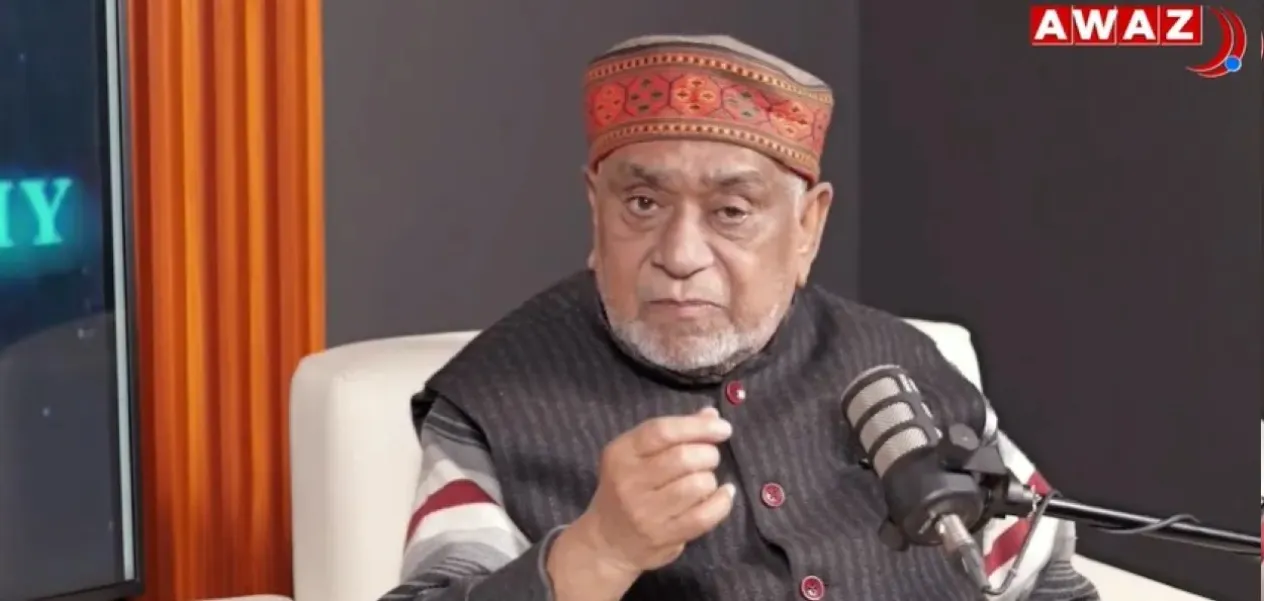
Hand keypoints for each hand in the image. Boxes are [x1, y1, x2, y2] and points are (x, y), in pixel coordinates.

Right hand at [565, 407, 735, 576]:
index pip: (662, 431)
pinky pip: (704, 516)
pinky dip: (722, 502)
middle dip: (708, 453)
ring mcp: (645, 512)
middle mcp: (629, 481)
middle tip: (711, 457)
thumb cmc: (626, 489)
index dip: (697, 427)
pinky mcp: (663, 536)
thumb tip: (711, 415)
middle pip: (683, 458)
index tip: (722, 427)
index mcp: (621, 454)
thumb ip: (673, 433)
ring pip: (696, 486)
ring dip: (710, 478)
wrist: (607, 542)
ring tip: (706, 480)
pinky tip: (723, 495)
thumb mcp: (637, 456)